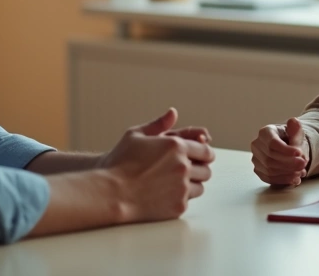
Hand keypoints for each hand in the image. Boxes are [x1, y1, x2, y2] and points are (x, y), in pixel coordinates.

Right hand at [100, 107, 215, 221]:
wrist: (111, 193)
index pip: (206, 151)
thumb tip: (172, 113)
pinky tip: (166, 195)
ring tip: (176, 183)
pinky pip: (188, 201)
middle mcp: (183, 167)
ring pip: (200, 187)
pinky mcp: (178, 206)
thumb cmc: (119, 163)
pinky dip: (180, 198)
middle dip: (199, 169)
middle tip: (188, 171)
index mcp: (176, 147)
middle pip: (206, 170)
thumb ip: (158, 124)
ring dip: (192, 184)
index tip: (199, 157)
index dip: (204, 153)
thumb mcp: (135, 135)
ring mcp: (182, 188)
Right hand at [251, 117, 309, 186]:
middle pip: (270, 157)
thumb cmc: (291, 139)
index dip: (286, 150)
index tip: (299, 153)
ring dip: (287, 172)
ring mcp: (256, 159)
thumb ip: (295, 130)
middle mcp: (257, 145)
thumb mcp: (296, 132)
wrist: (288, 148)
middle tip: (303, 164)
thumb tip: (294, 122)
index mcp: (265, 132)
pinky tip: (295, 178)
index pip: (272, 143)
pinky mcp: (258, 170)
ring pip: (269, 169)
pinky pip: (268, 178)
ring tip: (301, 171)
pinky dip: (283, 180)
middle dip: (289, 162)